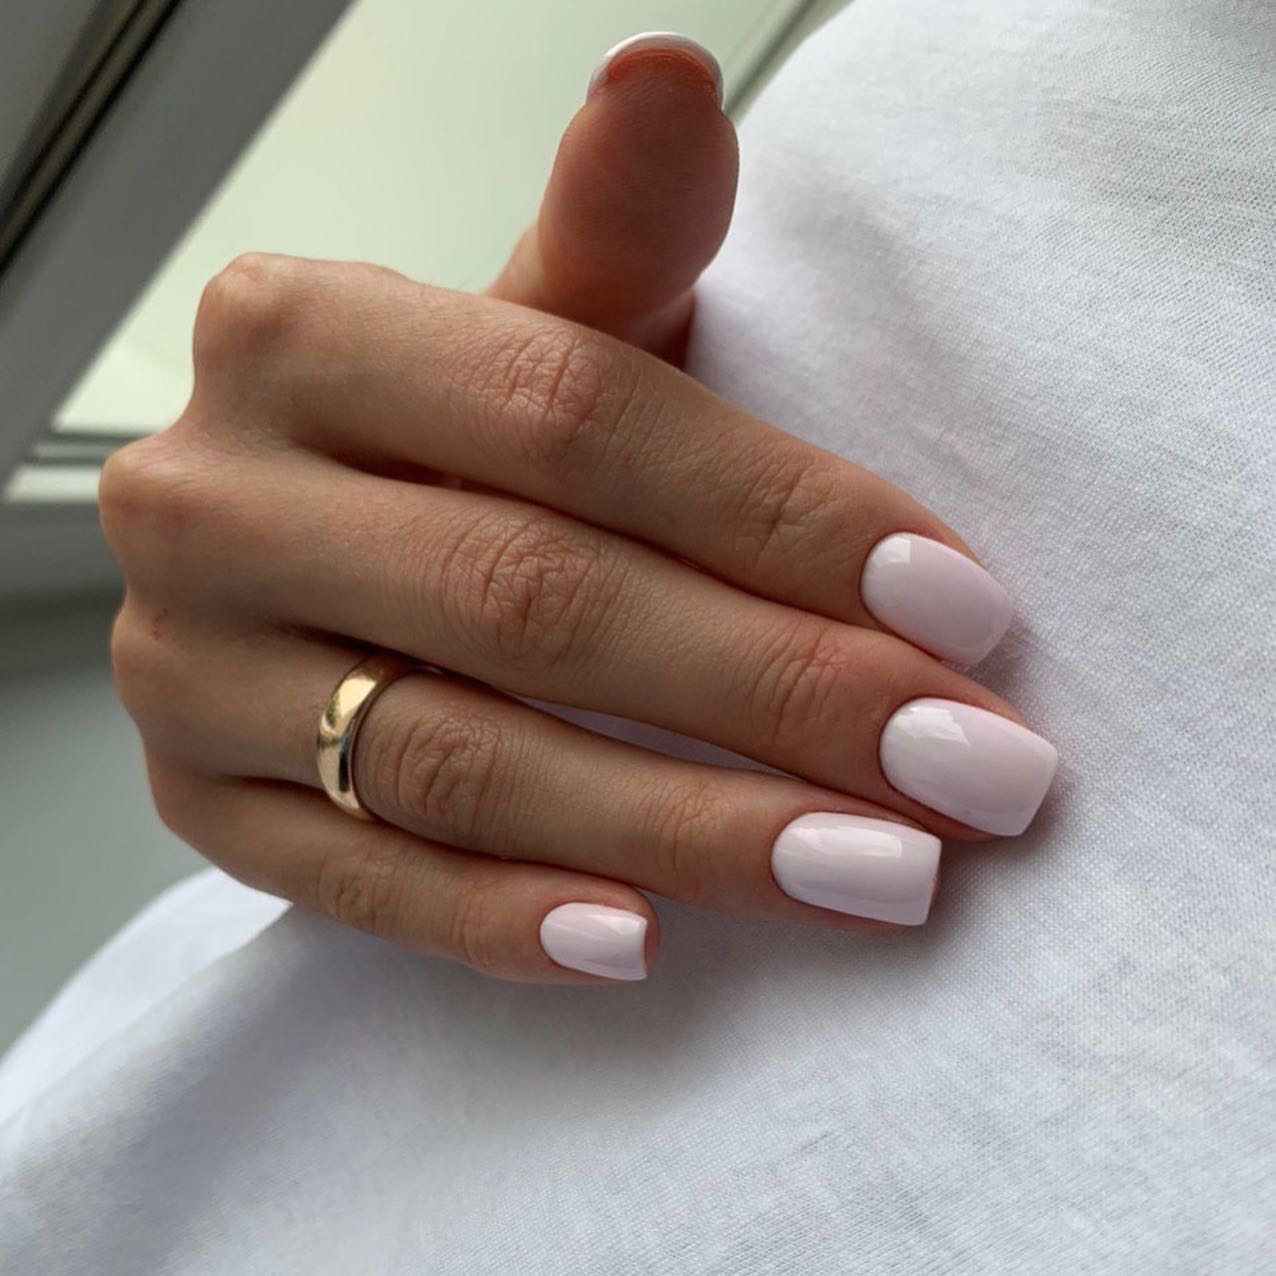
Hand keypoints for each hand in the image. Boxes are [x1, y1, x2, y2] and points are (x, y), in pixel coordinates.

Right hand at [101, 36, 1055, 983]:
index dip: (782, 517)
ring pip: (458, 758)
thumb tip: (669, 79)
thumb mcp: (527, 330)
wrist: (311, 544)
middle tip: (961, 772)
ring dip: (685, 827)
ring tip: (869, 872)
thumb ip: (612, 235)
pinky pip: (355, 878)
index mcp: (298, 336)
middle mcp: (215, 497)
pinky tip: (644, 945)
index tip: (958, 614)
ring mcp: (189, 666)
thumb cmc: (454, 441)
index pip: (574, 419)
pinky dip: (505, 918)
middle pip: (532, 598)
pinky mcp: (197, 801)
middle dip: (774, 694)